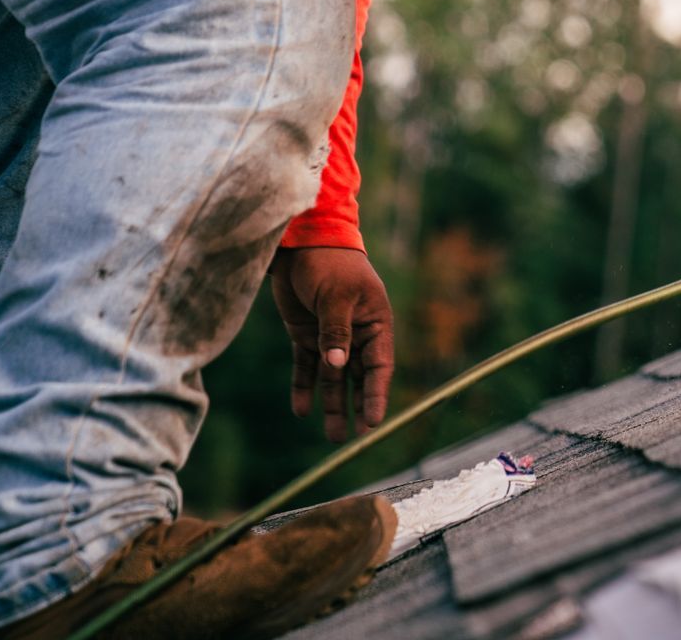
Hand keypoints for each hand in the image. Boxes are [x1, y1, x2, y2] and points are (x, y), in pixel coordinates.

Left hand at [269, 247, 394, 442]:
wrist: (301, 242)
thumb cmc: (329, 264)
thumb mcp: (336, 297)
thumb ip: (336, 333)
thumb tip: (337, 367)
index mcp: (374, 323)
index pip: (379, 366)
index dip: (376, 395)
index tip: (372, 423)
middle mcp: (356, 333)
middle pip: (357, 378)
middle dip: (355, 407)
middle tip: (351, 438)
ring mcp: (330, 335)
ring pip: (333, 377)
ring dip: (332, 404)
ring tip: (331, 435)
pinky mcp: (306, 333)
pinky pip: (307, 367)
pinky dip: (305, 387)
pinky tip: (301, 410)